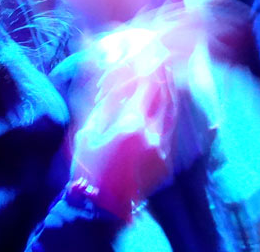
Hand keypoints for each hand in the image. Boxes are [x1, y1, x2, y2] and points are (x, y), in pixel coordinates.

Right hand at [69, 58, 175, 219]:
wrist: (99, 206)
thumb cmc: (87, 167)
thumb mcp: (89, 130)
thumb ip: (105, 102)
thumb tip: (115, 78)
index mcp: (130, 124)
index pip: (146, 87)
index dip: (149, 68)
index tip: (149, 54)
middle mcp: (152, 133)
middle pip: (165, 95)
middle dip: (163, 74)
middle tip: (162, 58)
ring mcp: (162, 146)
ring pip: (172, 110)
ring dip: (169, 90)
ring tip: (165, 76)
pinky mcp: (166, 158)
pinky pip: (171, 126)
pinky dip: (169, 109)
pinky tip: (164, 102)